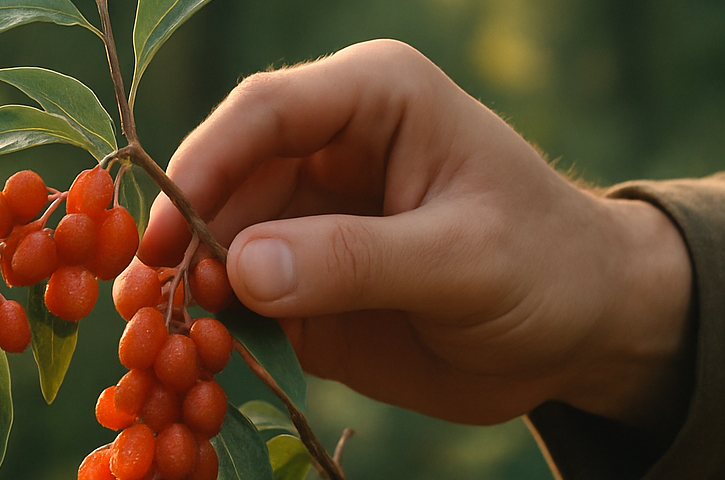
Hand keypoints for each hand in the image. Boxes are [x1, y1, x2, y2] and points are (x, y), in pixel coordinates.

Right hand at [140, 39, 693, 429]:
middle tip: (140, 305)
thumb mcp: (464, 261)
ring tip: (153, 344)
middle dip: (178, 240)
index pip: (264, 113)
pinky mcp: (305, 280)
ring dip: (183, 291)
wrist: (584, 330)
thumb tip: (240, 268)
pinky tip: (187, 363)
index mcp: (372, 99)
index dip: (202, 167)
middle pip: (222, 178)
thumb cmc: (547, 266)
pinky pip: (240, 299)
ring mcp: (310, 217)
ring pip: (218, 243)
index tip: (163, 236)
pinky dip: (211, 330)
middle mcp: (326, 148)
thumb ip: (358, 259)